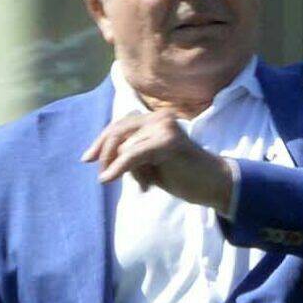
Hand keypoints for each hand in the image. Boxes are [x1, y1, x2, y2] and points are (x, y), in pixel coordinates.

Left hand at [82, 111, 234, 211]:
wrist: (215, 184)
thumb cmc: (184, 175)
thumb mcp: (151, 162)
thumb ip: (131, 153)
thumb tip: (101, 157)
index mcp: (155, 119)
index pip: (120, 125)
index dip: (102, 142)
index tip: (87, 158)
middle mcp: (159, 117)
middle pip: (117, 131)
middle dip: (104, 153)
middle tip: (102, 175)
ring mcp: (164, 127)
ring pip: (124, 146)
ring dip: (127, 170)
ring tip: (147, 184)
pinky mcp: (167, 142)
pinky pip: (132, 155)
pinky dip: (118, 167)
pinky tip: (108, 178)